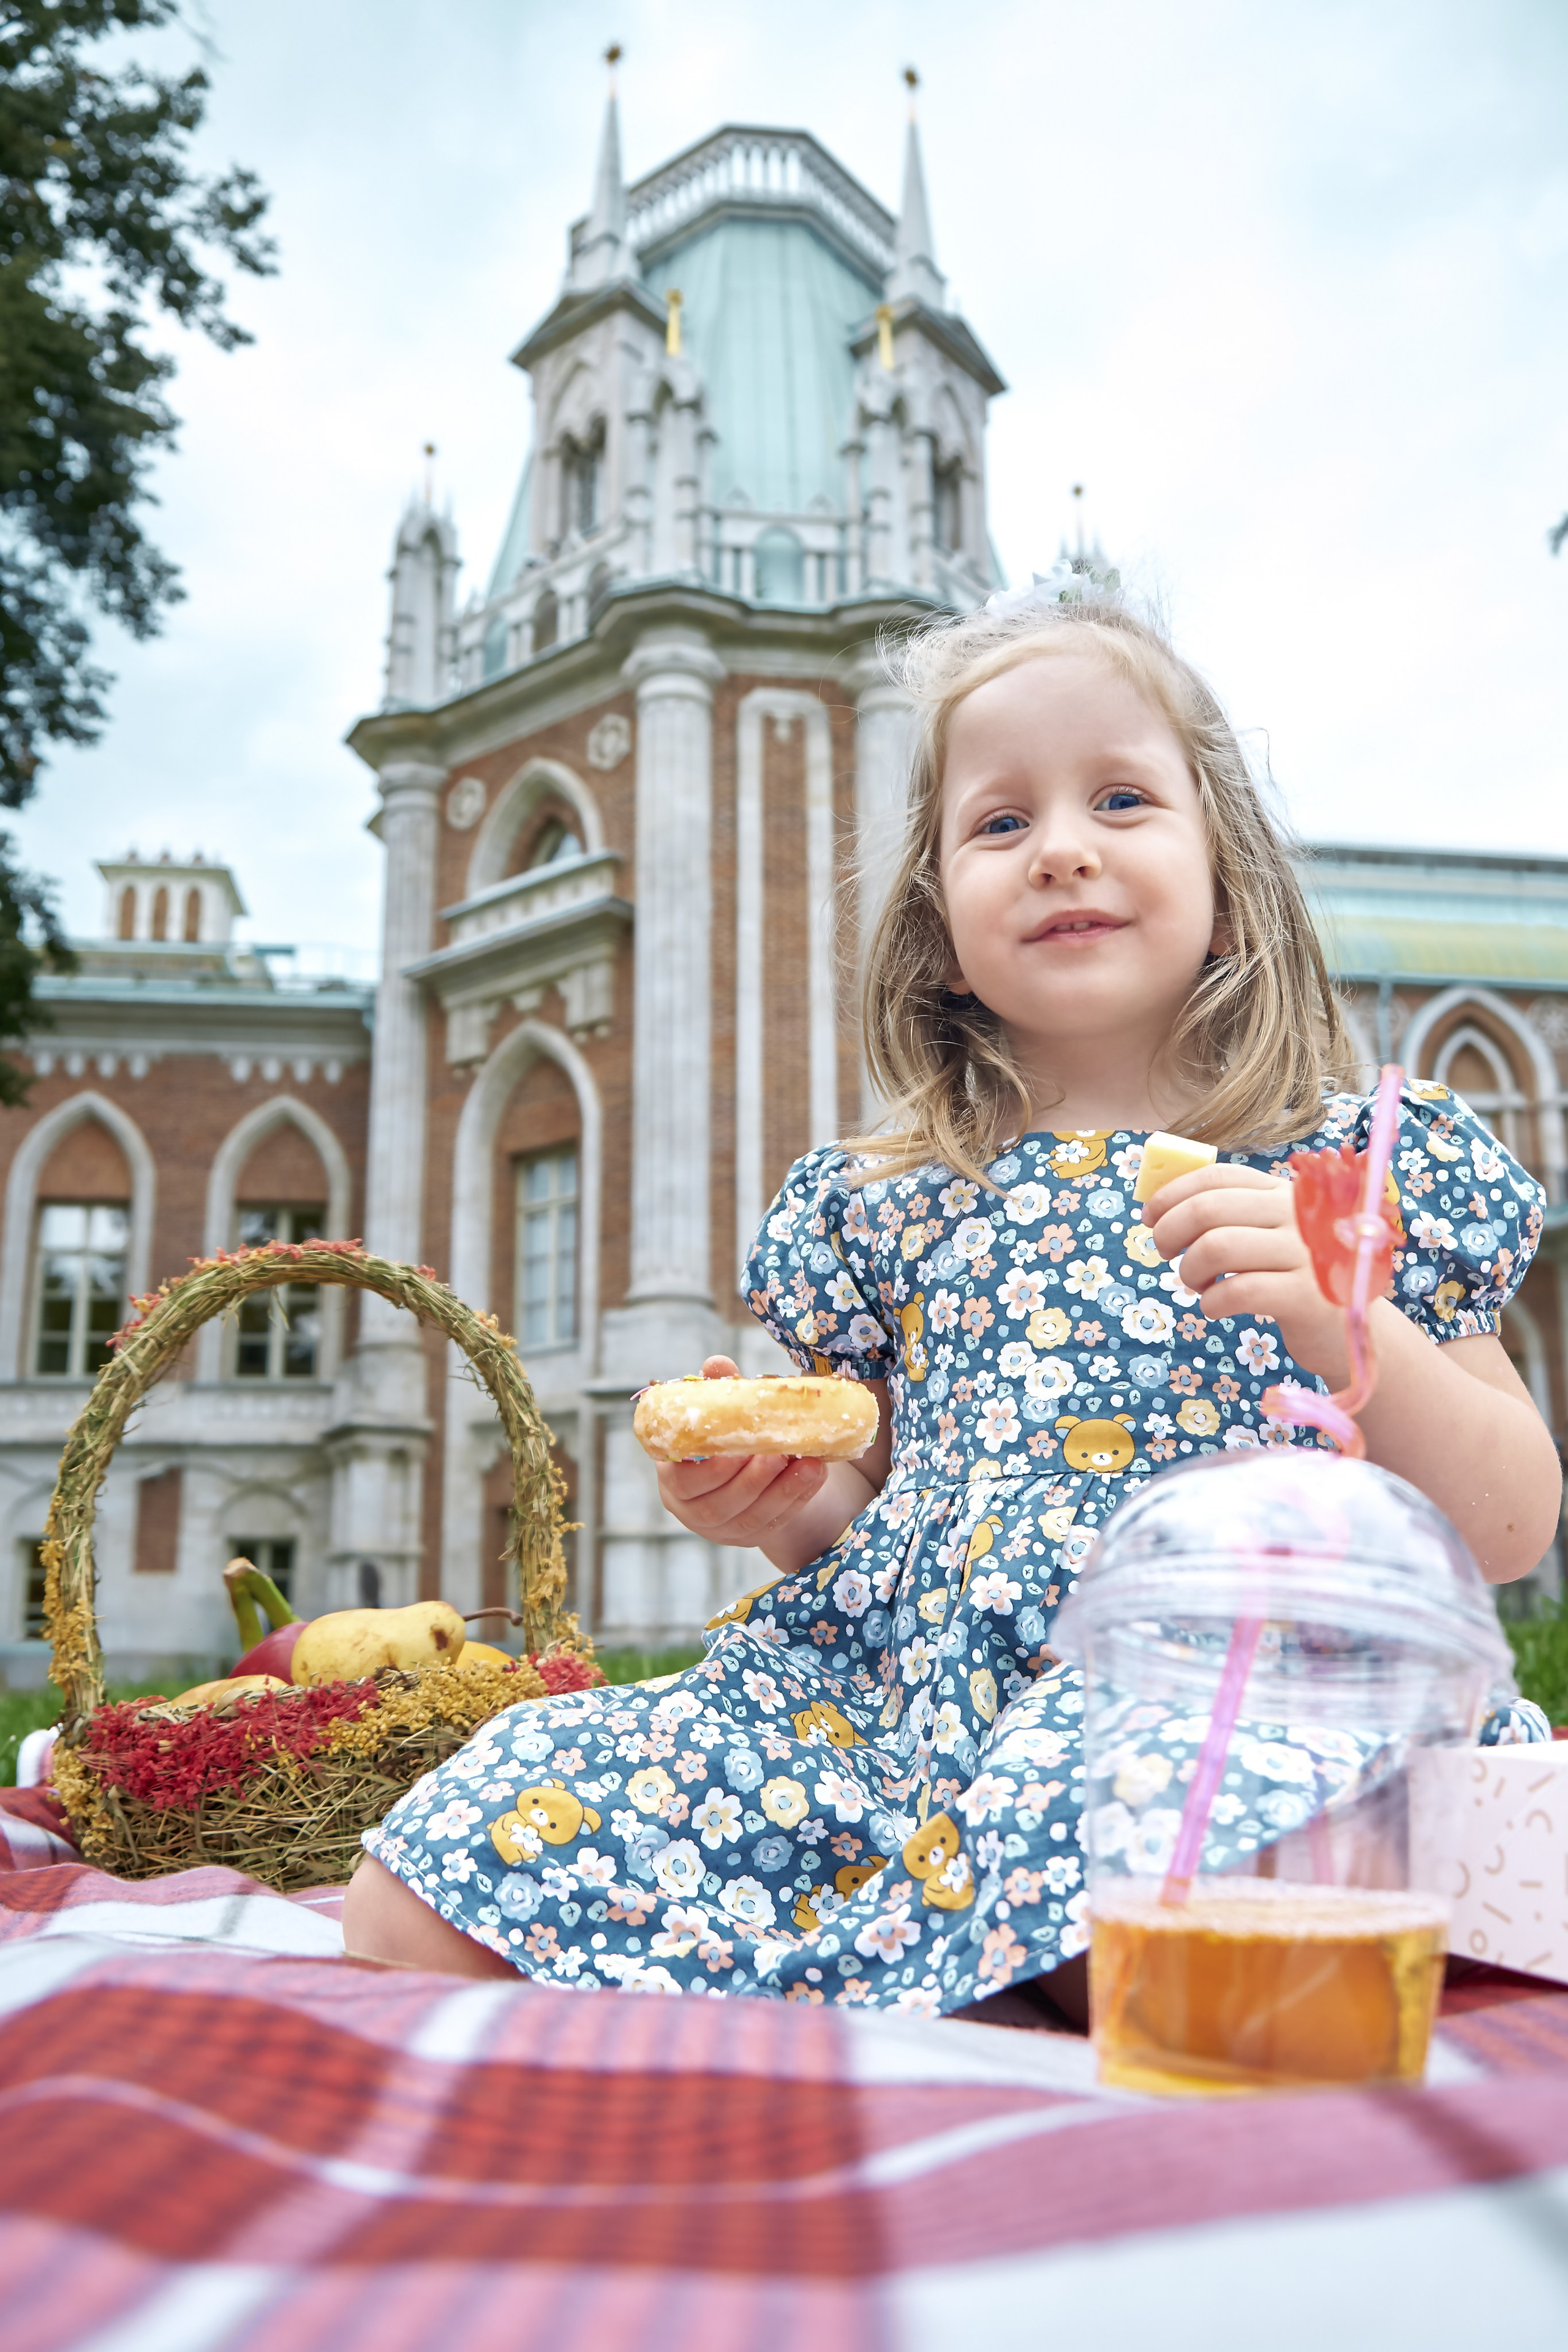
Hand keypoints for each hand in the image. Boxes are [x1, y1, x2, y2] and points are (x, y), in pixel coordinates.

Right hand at [654, 1356, 828, 1545]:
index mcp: (674, 1476)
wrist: (741, 1467)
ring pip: (750, 1519)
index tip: (737, 1448)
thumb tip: (717, 1365)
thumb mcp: (716, 1412)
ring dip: (782, 1491)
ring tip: (808, 1462)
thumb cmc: (721, 1434)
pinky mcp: (751, 1537)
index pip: (682, 1481)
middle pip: (717, 1507)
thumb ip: (716, 1391)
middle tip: (778, 1453)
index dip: (709, 1469)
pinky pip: (775, 1523)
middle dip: (751, 1481)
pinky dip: (797, 1499)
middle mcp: (692, 1510)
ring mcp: (722, 1529)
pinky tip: (816, 1473)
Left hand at [1142, 1167, 1345, 1379]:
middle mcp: (1298, 1215)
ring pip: (1217, 1247)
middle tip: (1165, 1254)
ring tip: (1198, 1284)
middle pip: (1209, 1209)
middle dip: (1170, 1231)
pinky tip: (1215, 1307)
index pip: (1217, 1177)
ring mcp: (1305, 1254)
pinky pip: (1237, 1291)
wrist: (1355, 1331)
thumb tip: (1159, 1208)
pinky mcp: (1307, 1297)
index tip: (1149, 1216)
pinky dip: (1211, 1302)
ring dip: (1190, 1270)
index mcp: (1284, 1193)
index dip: (1172, 1193)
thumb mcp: (1271, 1236)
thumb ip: (1232, 1216)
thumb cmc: (1297, 1279)